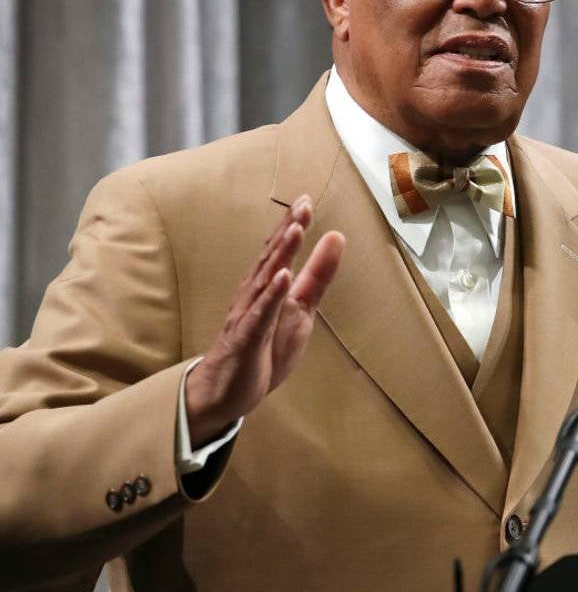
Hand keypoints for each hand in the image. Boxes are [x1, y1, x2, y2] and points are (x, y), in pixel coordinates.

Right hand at [184, 195, 344, 445]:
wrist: (227, 391)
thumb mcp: (300, 309)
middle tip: (302, 204)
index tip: (306, 199)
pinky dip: (271, 296)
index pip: (280, 250)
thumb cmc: (264, 346)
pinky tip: (282, 278)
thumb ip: (317, 276)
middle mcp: (253, 294)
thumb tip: (335, 238)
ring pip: (265, 280)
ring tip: (296, 230)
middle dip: (288, 230)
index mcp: (266, 286)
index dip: (292, 225)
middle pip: (272, 257)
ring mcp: (248, 316)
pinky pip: (259, 316)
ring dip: (280, 254)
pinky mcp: (247, 340)